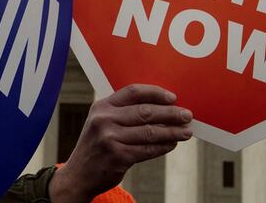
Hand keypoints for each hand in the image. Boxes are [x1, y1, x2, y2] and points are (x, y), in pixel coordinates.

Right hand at [49, 84, 192, 202]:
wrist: (79, 174)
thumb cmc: (97, 145)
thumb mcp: (102, 122)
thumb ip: (124, 112)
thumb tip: (162, 106)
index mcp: (102, 106)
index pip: (133, 92)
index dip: (155, 93)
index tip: (173, 98)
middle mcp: (104, 120)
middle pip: (145, 111)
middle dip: (170, 113)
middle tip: (187, 115)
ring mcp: (110, 138)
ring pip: (150, 132)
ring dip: (172, 131)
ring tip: (186, 131)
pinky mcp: (118, 156)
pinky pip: (148, 149)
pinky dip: (163, 146)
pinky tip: (172, 144)